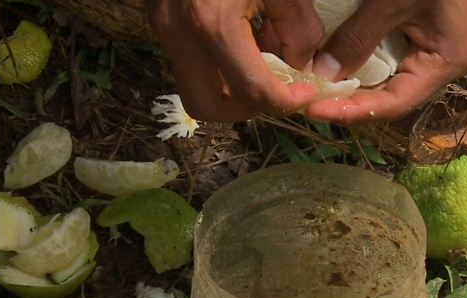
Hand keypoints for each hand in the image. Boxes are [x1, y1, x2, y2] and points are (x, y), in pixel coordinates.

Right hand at [146, 0, 324, 121]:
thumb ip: (299, 29)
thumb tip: (301, 68)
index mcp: (211, 21)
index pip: (251, 90)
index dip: (286, 101)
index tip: (306, 92)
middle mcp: (178, 32)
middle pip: (208, 106)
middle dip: (248, 108)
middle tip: (277, 89)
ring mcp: (163, 28)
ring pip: (195, 90)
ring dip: (232, 91)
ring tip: (262, 62)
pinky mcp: (160, 20)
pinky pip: (191, 64)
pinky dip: (221, 68)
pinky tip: (244, 41)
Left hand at [307, 0, 466, 123]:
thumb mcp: (391, 0)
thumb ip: (358, 38)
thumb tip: (323, 75)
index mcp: (446, 63)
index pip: (394, 103)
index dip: (353, 111)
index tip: (315, 110)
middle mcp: (440, 65)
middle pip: (389, 96)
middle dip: (348, 101)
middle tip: (309, 101)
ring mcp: (431, 50)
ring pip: (387, 79)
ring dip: (352, 85)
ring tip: (317, 90)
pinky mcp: (420, 35)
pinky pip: (388, 58)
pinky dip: (361, 63)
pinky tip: (335, 67)